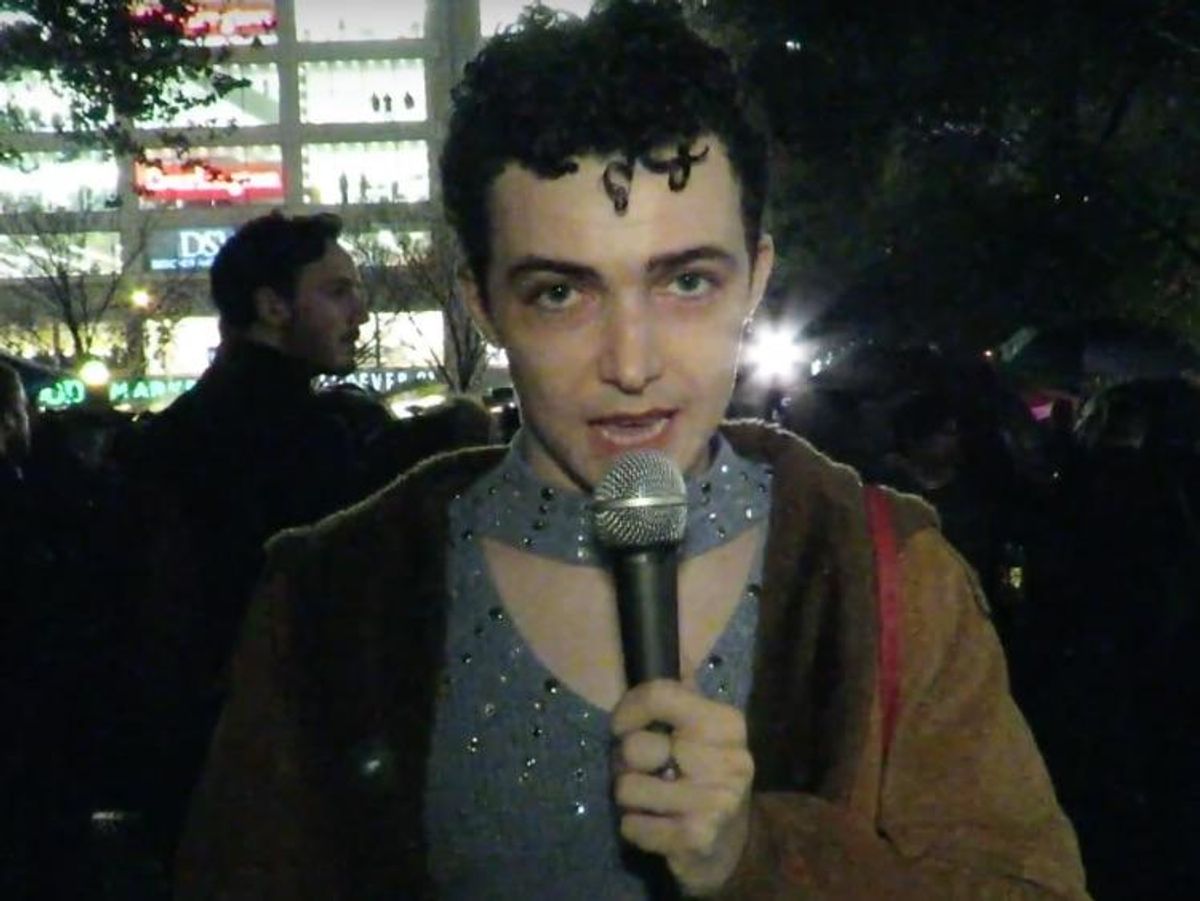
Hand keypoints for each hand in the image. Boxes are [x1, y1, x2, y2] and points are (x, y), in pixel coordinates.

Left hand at [610, 679, 754, 896]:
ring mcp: (716, 800)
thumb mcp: (702, 732)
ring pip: (627, 789)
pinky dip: (635, 828)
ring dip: (629, 800)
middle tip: (647, 772)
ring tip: (653, 801)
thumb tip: (676, 645)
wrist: (733, 847)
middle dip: (627, 764)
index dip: (628, 709)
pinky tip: (657, 827)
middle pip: (634, 747)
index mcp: (726, 724)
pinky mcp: (698, 837)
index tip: (621, 725)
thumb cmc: (705, 778)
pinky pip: (632, 826)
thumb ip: (683, 694)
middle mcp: (728, 759)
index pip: (660, 695)